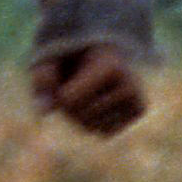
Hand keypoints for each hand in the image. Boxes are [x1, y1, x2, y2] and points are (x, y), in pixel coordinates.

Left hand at [32, 44, 148, 137]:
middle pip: (79, 115)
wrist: (100, 49)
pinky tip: (98, 101)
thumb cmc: (70, 54)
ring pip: (90, 127)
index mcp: (109, 66)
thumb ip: (42, 79)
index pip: (69, 100)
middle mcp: (129, 83)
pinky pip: (103, 132)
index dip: (58, 94)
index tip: (65, 77)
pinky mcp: (138, 111)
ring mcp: (137, 98)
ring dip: (79, 114)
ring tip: (88, 88)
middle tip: (76, 81)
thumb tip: (43, 111)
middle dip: (68, 104)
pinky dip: (93, 122)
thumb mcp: (49, 60)